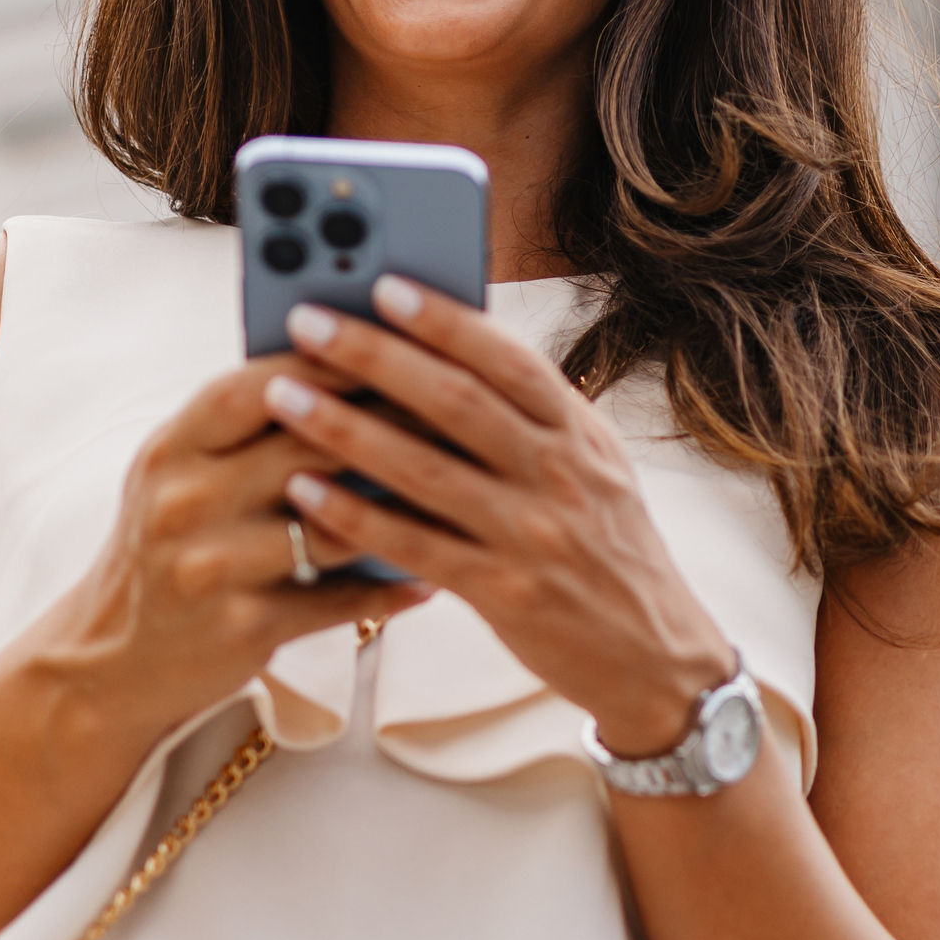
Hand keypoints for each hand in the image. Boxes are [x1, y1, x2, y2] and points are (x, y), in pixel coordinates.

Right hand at [19, 355, 425, 745]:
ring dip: (402, 510)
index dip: (329, 360)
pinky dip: (388, 589)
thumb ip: (246, 429)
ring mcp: (210, 567)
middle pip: (305, 448)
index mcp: (172, 449)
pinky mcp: (240, 627)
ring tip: (460, 492)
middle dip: (388, 425)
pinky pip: (336, 600)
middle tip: (456, 410)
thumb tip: (349, 370)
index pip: (255, 385)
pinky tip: (428, 578)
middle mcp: (183, 501)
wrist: (111, 662)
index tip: (395, 339)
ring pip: (331, 526)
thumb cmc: (168, 550)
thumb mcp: (182, 476)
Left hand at [265, 280, 738, 753]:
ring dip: (345, 427)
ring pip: (425, 468)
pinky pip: (415, 545)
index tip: (383, 284)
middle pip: (455, 400)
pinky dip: (356, 514)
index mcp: (579, 432)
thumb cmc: (605, 546)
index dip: (444, 319)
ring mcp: (532, 535)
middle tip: (307, 322)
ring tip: (284, 394)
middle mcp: (560, 475)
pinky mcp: (504, 594)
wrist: (655, 655)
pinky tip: (305, 490)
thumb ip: (531, 415)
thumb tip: (446, 348)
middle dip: (373, 355)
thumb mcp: (592, 465)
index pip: (508, 358)